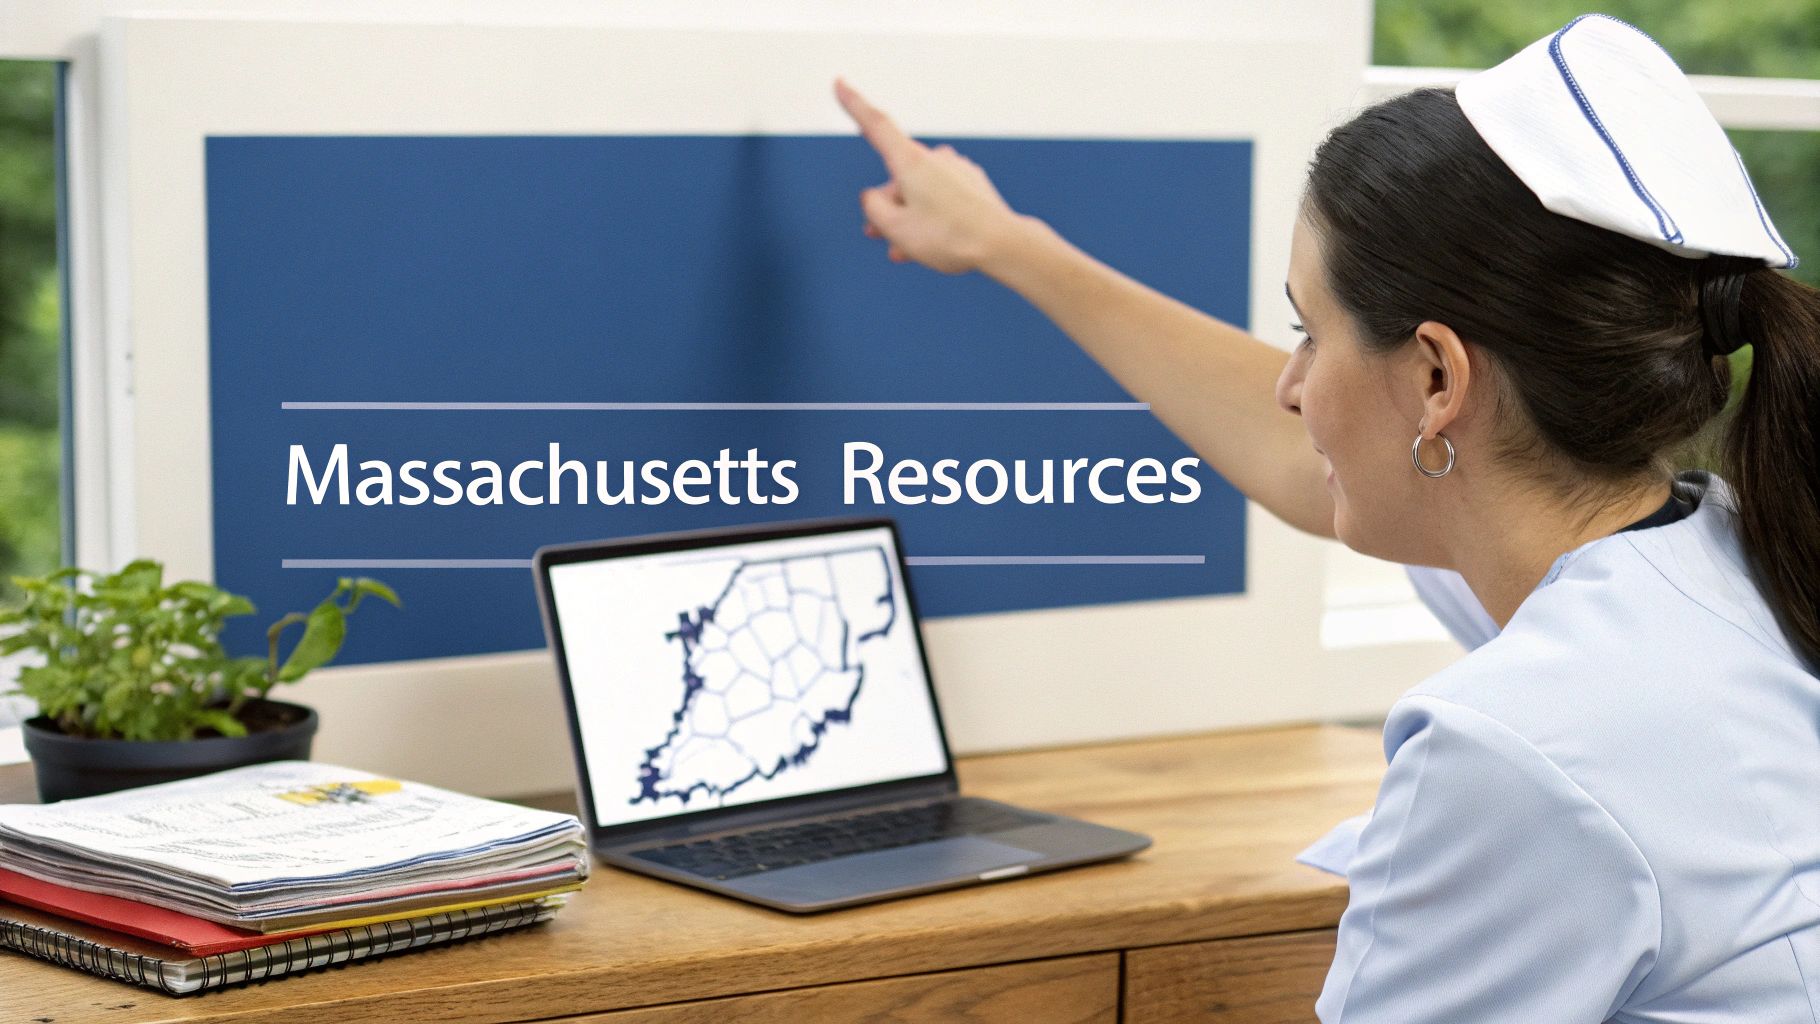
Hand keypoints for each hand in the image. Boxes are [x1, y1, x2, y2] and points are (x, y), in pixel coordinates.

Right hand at [834, 78, 1026, 274]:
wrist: (1003, 245)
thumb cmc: (950, 237)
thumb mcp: (897, 229)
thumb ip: (874, 208)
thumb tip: (873, 197)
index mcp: (911, 162)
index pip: (876, 124)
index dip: (854, 104)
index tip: (840, 83)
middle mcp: (935, 159)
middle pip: (897, 176)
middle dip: (885, 205)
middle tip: (876, 234)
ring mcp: (956, 170)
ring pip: (919, 191)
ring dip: (907, 217)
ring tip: (903, 250)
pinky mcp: (972, 184)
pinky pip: (941, 198)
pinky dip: (930, 217)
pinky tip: (929, 244)